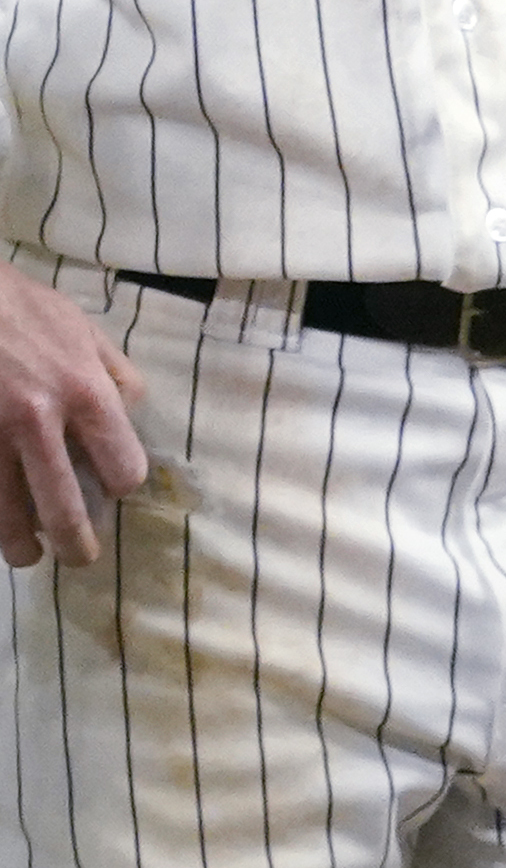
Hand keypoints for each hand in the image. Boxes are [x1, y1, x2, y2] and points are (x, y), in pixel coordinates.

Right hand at [0, 269, 149, 570]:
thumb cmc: (24, 310)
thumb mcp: (86, 331)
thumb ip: (115, 376)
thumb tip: (132, 416)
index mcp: (85, 394)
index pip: (122, 468)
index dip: (121, 483)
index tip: (113, 486)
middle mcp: (38, 423)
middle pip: (64, 509)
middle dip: (75, 544)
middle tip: (78, 557)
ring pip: (7, 514)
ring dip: (19, 545)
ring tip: (26, 556)